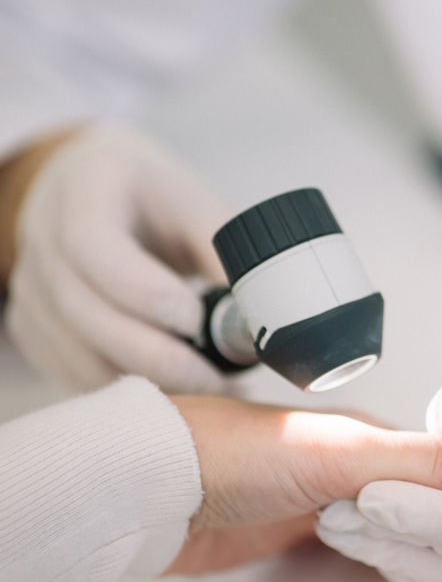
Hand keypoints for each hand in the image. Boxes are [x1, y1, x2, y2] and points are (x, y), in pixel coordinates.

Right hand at [3, 124, 229, 392]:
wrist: (97, 192)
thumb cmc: (158, 201)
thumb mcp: (197, 207)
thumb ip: (228, 254)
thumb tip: (272, 316)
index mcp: (86, 189)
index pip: (93, 244)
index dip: (146, 292)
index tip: (200, 321)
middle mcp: (42, 236)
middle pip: (84, 312)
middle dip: (158, 357)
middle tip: (217, 381)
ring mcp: (30, 286)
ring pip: (78, 354)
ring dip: (146, 383)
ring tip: (207, 390)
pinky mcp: (32, 327)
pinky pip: (74, 374)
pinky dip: (127, 393)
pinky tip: (175, 390)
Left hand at [165, 395, 441, 575]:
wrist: (157, 489)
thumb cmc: (238, 453)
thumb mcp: (349, 455)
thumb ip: (429, 464)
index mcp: (380, 435)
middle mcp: (363, 465)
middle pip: (433, 499)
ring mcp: (335, 500)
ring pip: (403, 526)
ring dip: (432, 542)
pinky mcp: (307, 534)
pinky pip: (366, 548)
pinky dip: (392, 558)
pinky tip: (408, 570)